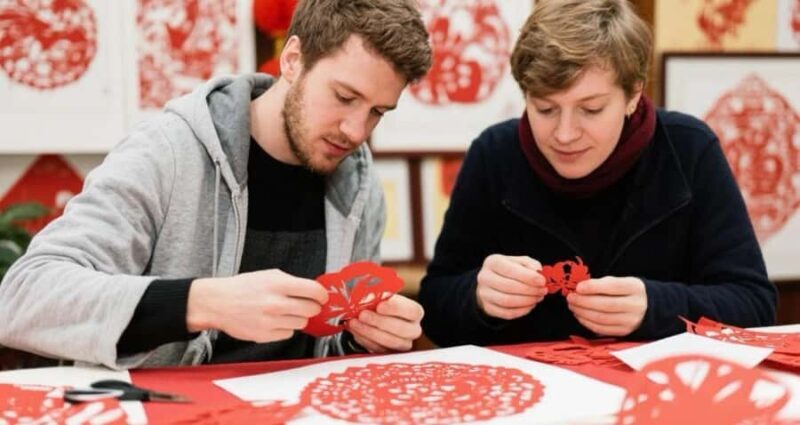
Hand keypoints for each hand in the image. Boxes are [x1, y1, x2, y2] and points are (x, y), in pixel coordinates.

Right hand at [186, 269, 327, 342]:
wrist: (218, 303)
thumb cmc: (244, 287)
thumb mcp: (269, 275)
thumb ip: (293, 283)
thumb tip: (315, 292)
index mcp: (279, 284)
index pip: (315, 291)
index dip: (322, 295)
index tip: (322, 297)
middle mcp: (276, 303)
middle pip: (312, 310)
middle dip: (312, 307)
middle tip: (306, 305)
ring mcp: (271, 321)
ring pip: (301, 323)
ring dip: (297, 318)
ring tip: (284, 312)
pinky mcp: (265, 336)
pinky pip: (288, 334)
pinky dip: (285, 328)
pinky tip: (274, 321)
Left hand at [347, 295, 423, 352]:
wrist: (377, 317)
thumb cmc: (382, 304)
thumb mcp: (382, 295)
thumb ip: (378, 295)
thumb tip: (369, 297)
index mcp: (415, 313)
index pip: (412, 311)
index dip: (396, 309)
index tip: (379, 305)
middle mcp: (413, 330)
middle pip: (402, 329)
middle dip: (379, 322)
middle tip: (362, 315)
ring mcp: (402, 344)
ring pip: (389, 342)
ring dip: (368, 332)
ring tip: (354, 322)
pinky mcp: (389, 353)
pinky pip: (378, 349)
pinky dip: (364, 339)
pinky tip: (355, 330)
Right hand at [475, 254, 546, 319]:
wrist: (492, 283)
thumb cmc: (510, 271)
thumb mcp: (520, 262)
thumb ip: (531, 265)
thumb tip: (540, 274)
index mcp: (493, 262)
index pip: (510, 269)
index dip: (527, 276)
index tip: (542, 281)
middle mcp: (485, 277)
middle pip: (509, 286)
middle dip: (530, 290)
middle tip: (543, 291)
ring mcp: (484, 294)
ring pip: (507, 301)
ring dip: (527, 301)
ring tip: (538, 297)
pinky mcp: (488, 307)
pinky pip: (507, 313)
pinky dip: (522, 310)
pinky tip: (530, 305)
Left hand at [567, 276, 647, 336]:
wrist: (648, 308)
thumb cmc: (628, 291)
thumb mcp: (621, 281)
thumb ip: (602, 283)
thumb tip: (580, 289)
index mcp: (634, 288)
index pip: (612, 287)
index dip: (593, 287)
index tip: (578, 287)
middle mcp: (634, 306)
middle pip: (605, 305)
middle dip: (583, 302)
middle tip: (570, 298)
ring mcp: (630, 321)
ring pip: (601, 318)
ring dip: (582, 312)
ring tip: (572, 306)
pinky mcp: (624, 332)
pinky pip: (602, 329)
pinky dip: (587, 322)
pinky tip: (580, 315)